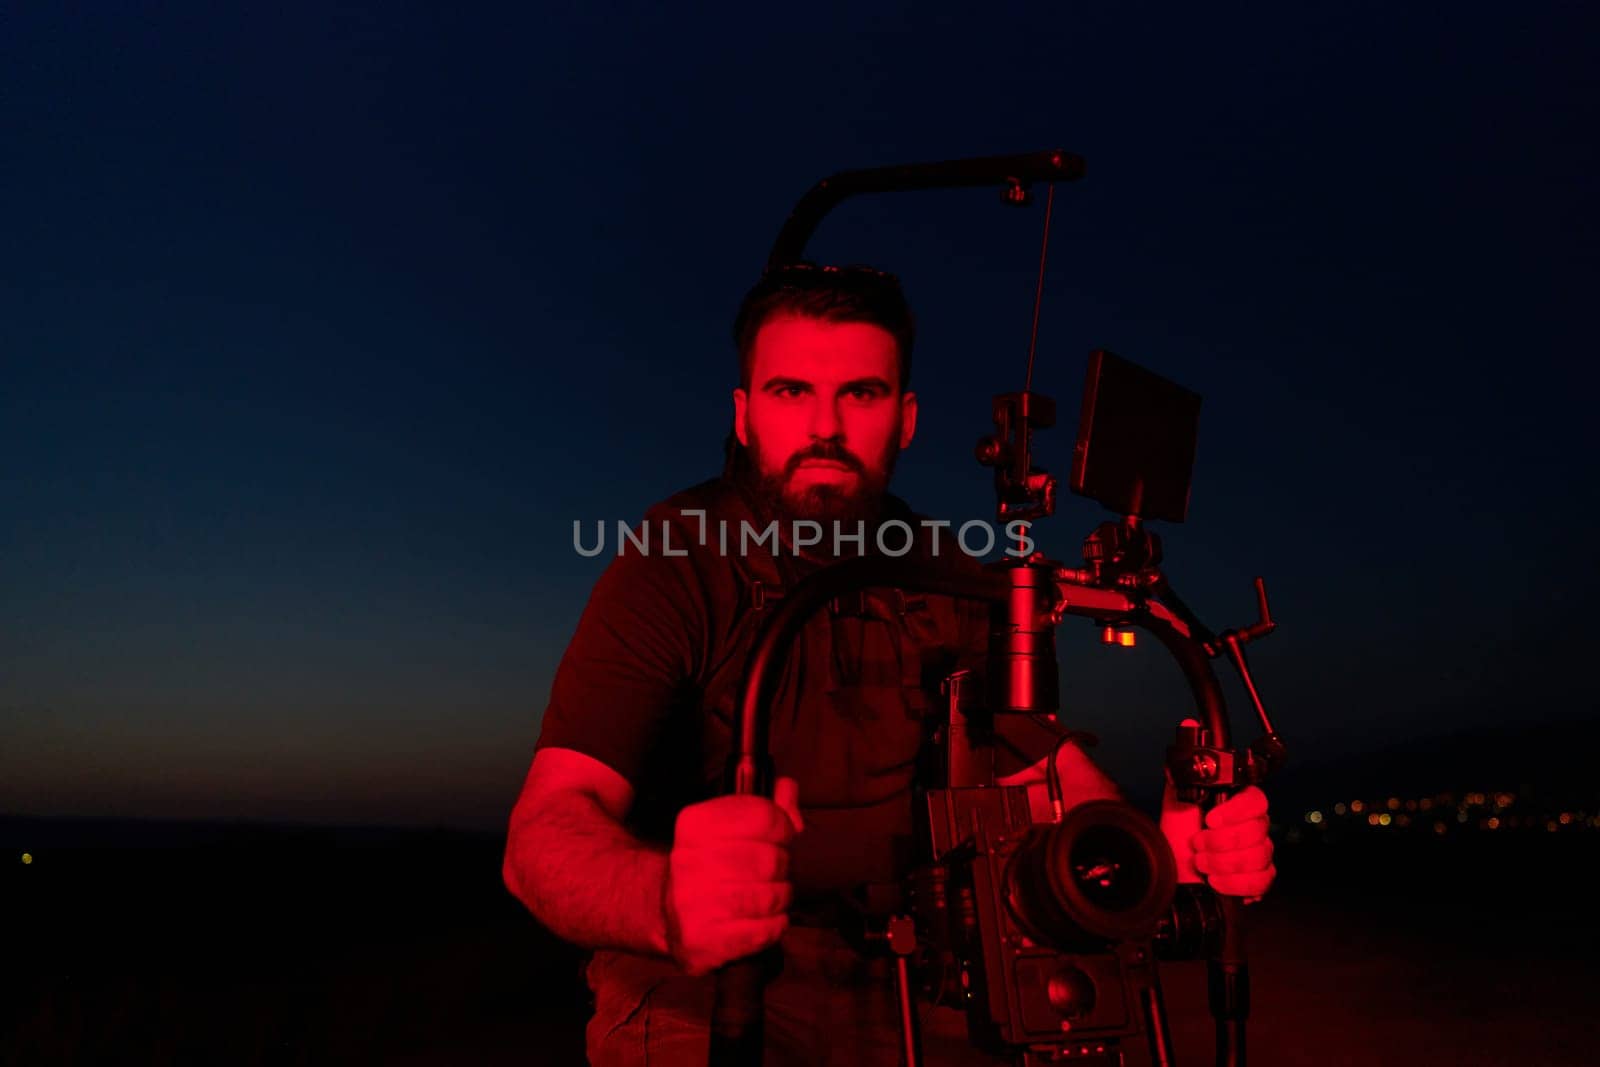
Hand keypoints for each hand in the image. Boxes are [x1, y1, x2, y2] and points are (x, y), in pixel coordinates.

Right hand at [662, 777, 802, 974]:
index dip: (783, 828)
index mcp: (695, 824)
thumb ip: (767, 808)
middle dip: (782, 868)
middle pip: (770, 860)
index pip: (763, 816)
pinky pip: (763, 931)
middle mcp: (687, 861)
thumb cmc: (713, 868)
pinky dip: (774, 926)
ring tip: (769, 898)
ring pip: (770, 897)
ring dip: (780, 898)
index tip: (780, 838)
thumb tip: (787, 788)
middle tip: (774, 873)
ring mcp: (691, 904)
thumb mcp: (734, 830)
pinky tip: (763, 921)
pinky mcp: (701, 941)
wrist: (669, 917)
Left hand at [1164, 783, 1275, 901]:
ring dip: (1224, 863)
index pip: (1256, 800)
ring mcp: (1259, 853)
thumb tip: (1188, 766)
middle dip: (1221, 841)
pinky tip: (1216, 881)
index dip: (1236, 811)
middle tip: (1197, 843)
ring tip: (1201, 863)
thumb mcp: (1176, 805)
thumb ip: (1185, 782)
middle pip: (1258, 830)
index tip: (1210, 820)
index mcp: (1237, 804)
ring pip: (1259, 856)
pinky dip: (1235, 883)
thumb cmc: (1176, 836)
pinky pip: (1261, 881)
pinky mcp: (1259, 878)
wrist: (1173, 870)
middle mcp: (1254, 826)